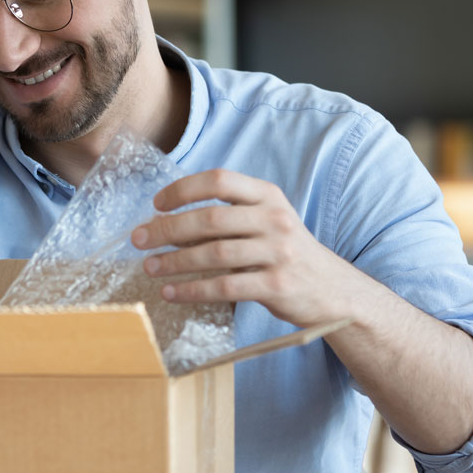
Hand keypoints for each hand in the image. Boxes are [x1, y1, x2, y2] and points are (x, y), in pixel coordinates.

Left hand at [131, 169, 356, 327]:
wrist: (333, 290)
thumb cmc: (287, 254)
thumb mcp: (267, 222)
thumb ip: (230, 216)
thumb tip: (169, 222)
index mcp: (269, 196)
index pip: (220, 180)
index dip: (183, 189)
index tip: (157, 204)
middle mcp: (275, 219)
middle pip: (210, 219)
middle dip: (167, 229)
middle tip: (139, 239)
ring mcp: (278, 253)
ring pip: (214, 254)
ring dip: (174, 262)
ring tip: (149, 267)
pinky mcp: (276, 286)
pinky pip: (224, 286)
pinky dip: (192, 290)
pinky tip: (170, 292)